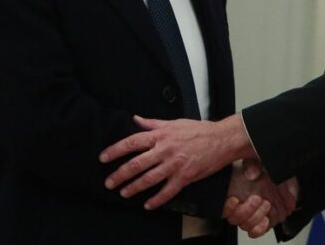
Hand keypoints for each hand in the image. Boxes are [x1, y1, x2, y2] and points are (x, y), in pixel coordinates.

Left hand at [100, 114, 254, 209]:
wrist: (221, 139)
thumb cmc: (198, 130)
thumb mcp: (174, 122)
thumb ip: (153, 123)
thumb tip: (135, 119)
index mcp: (160, 135)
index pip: (132, 142)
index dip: (115, 150)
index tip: (103, 158)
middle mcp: (164, 150)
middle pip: (136, 164)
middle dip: (120, 174)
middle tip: (109, 182)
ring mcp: (174, 164)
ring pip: (149, 179)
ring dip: (134, 188)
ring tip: (124, 193)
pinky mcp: (185, 176)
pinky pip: (168, 191)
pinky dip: (157, 200)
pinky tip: (148, 205)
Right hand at [224, 160, 298, 237]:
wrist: (285, 175)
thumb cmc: (268, 169)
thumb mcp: (258, 160)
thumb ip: (253, 165)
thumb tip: (252, 174)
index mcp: (235, 191)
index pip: (224, 208)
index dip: (228, 207)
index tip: (235, 199)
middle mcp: (242, 205)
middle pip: (235, 219)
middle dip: (246, 210)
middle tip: (257, 198)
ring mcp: (253, 214)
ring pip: (246, 225)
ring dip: (256, 216)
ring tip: (266, 204)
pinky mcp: (264, 220)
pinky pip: (257, 231)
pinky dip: (260, 228)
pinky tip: (266, 219)